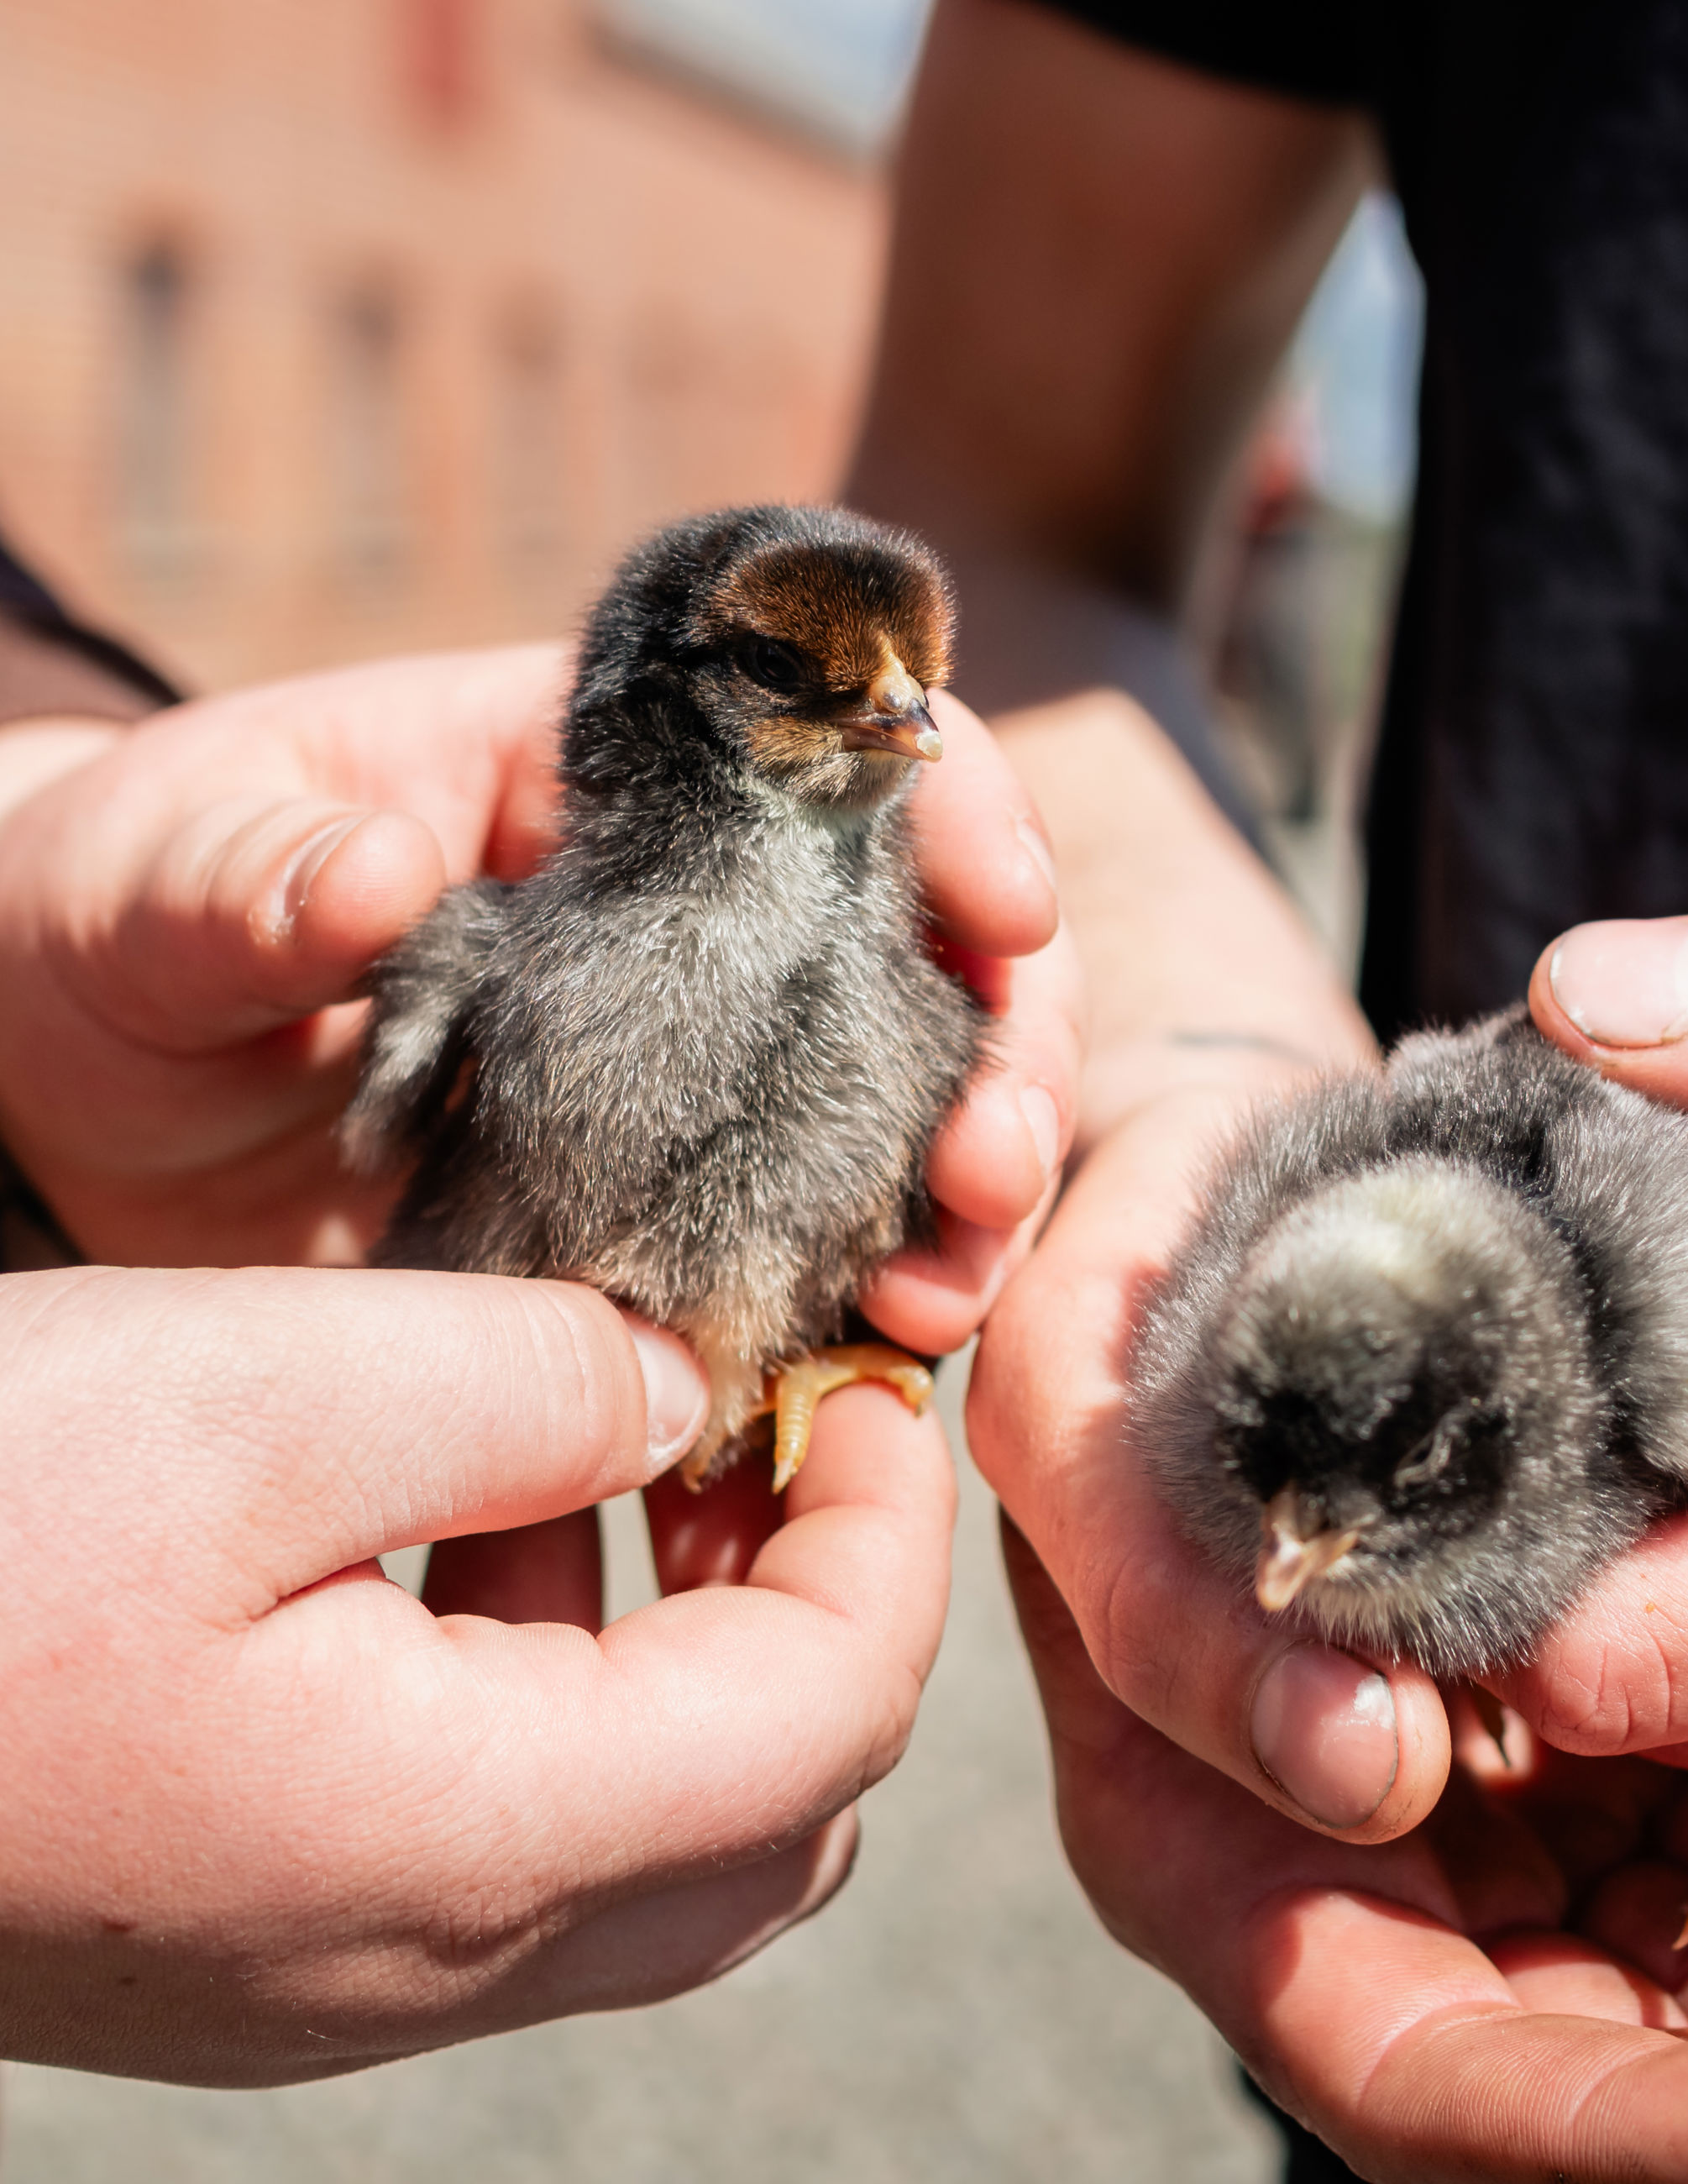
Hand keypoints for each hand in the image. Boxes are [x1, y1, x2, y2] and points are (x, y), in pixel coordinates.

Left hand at [0, 660, 1073, 1331]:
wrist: (95, 1103)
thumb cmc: (120, 931)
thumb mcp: (147, 887)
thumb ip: (242, 878)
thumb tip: (369, 872)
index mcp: (595, 774)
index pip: (823, 736)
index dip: (950, 797)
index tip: (1004, 900)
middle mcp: (694, 910)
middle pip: (926, 939)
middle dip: (1005, 1044)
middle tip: (990, 1160)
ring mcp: (706, 1062)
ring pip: (914, 1095)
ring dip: (968, 1195)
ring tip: (938, 1298)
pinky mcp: (683, 1199)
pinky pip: (826, 1233)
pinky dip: (874, 1296)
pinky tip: (877, 1361)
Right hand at [0, 1262, 950, 2084]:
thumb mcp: (261, 1387)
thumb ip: (527, 1388)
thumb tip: (674, 1392)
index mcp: (461, 1847)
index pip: (828, 1718)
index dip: (888, 1534)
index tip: (867, 1378)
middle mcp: (420, 1952)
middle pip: (769, 1808)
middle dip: (821, 1596)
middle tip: (774, 1418)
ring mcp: (329, 1958)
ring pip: (647, 1826)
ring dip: (693, 1632)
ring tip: (642, 1442)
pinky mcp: (249, 1913)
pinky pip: (499, 1816)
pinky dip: (555, 1665)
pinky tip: (477, 1509)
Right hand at [972, 1084, 1687, 2179]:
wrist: (1199, 1208)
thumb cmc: (1107, 1290)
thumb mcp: (1075, 1412)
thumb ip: (1169, 1602)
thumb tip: (1368, 1773)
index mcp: (1190, 1843)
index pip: (1415, 2072)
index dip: (1622, 2128)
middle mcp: (1347, 1868)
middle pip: (1597, 2073)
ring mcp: (1475, 1806)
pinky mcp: (1576, 1725)